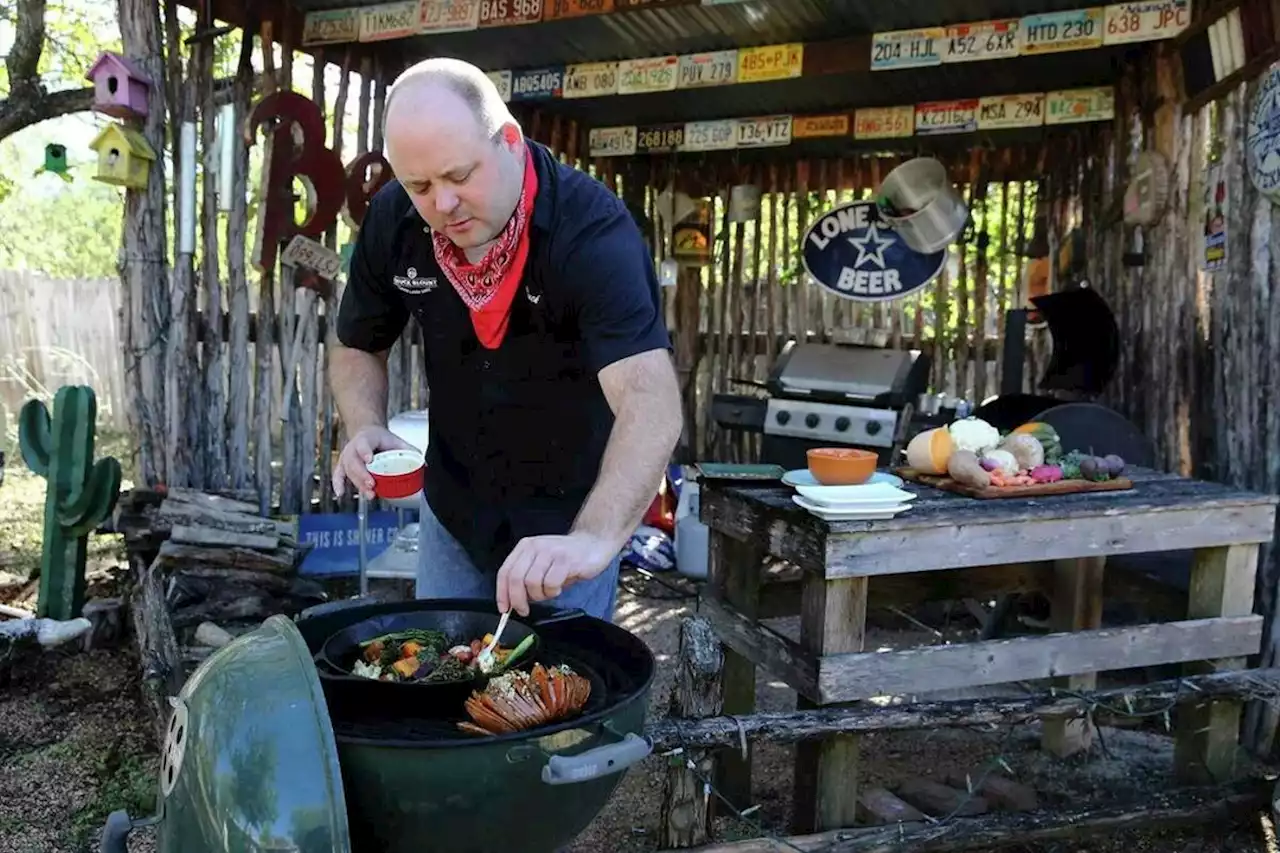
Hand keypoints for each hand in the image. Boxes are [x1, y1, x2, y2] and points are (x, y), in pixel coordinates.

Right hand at [332, 425, 412, 499]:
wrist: (366, 432)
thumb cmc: (381, 439)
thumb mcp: (395, 440)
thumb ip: (409, 450)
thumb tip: (426, 464)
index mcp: (366, 438)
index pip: (363, 444)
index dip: (365, 451)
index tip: (369, 459)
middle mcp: (353, 447)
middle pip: (354, 462)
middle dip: (362, 475)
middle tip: (372, 484)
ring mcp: (346, 457)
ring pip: (348, 471)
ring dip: (358, 484)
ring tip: (370, 494)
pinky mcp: (343, 466)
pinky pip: (338, 475)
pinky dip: (338, 484)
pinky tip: (341, 494)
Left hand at [496, 532, 617, 616]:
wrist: (594, 542)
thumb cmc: (567, 559)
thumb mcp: (542, 564)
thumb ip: (527, 578)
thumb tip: (514, 602)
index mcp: (525, 547)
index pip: (505, 572)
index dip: (502, 593)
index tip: (504, 609)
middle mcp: (535, 547)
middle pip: (516, 578)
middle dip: (518, 600)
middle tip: (524, 610)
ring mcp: (550, 552)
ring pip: (532, 582)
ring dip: (540, 595)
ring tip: (549, 592)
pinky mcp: (565, 560)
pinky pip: (551, 583)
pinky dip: (553, 591)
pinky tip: (560, 587)